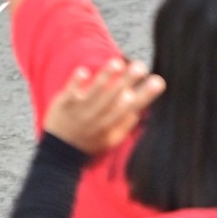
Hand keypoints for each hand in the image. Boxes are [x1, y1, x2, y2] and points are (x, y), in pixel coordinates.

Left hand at [43, 56, 164, 153]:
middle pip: (114, 97)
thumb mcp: (112, 139)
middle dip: (128, 81)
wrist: (58, 154)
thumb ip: (127, 122)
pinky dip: (76, 83)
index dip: (145, 95)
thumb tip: (143, 104)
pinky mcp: (64, 105)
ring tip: (117, 63)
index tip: (158, 81)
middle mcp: (97, 118)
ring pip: (94, 92)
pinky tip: (83, 71)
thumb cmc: (90, 142)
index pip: (132, 108)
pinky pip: (70, 93)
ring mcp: (80, 111)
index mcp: (111, 125)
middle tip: (141, 66)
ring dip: (105, 77)